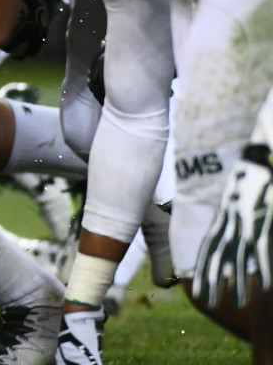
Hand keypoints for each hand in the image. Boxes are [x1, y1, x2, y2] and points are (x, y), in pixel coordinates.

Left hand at [193, 146, 272, 307]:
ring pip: (239, 256)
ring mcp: (245, 221)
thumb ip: (229, 223)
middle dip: (212, 281)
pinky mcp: (262, 219)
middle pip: (217, 257)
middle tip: (207, 304)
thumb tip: (229, 243)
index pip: (206, 249)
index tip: (197, 293)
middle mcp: (229, 222)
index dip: (201, 272)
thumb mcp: (233, 204)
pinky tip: (266, 285)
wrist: (257, 160)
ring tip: (236, 303)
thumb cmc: (248, 182)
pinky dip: (265, 266)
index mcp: (221, 218)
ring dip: (238, 281)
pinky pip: (262, 246)